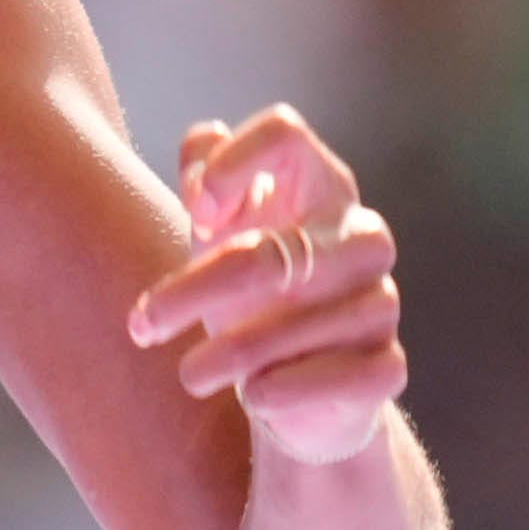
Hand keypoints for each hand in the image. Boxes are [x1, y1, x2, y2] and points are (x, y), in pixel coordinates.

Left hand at [125, 105, 406, 466]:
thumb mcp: (219, 234)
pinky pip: (327, 380)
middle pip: (267, 252)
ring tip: (190, 374)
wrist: (295, 392)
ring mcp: (380, 302)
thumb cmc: (250, 296)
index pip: (284, 132)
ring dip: (224, 356)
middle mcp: (362, 238)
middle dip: (193, 292)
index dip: (229, 165)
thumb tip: (203, 151)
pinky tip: (254, 396)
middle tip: (142, 326)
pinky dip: (276, 392)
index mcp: (322, 187)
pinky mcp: (386, 368)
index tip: (194, 217)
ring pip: (287, 325)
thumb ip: (207, 182)